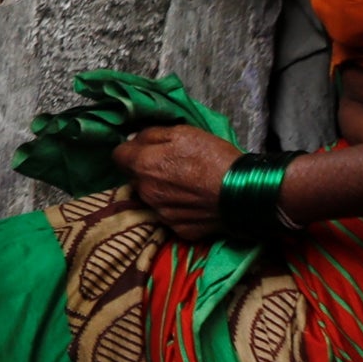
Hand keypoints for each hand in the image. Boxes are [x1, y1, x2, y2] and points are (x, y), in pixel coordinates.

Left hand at [110, 124, 240, 240]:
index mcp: (143, 165)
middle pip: (134, 178)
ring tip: (187, 184)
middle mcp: (146, 192)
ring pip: (151, 198)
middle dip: (146, 171)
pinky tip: (195, 201)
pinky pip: (170, 216)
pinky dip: (178, 209)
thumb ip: (151, 135)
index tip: (145, 150)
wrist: (245, 192)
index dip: (131, 150)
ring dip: (161, 191)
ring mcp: (161, 214)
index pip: (118, 156)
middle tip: (171, 166)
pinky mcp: (179, 229)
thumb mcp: (182, 132)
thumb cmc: (214, 157)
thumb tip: (133, 140)